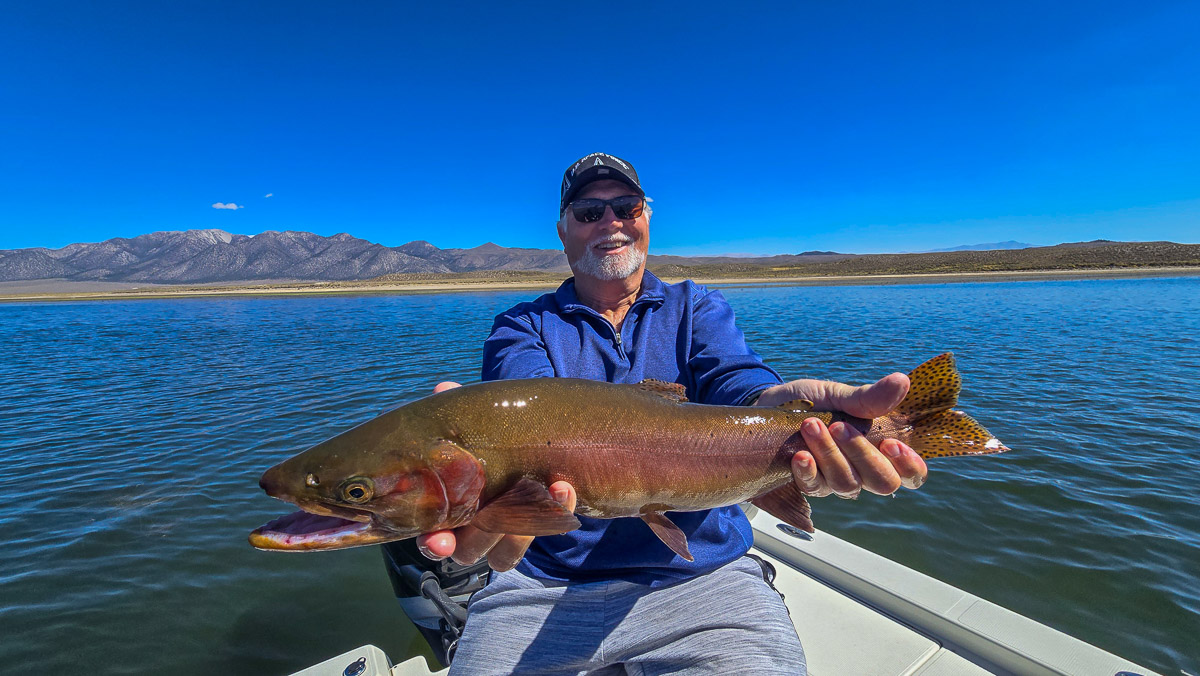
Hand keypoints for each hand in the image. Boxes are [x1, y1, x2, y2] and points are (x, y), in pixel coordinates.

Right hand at [415, 381, 577, 570]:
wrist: (535, 449)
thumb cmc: (490, 439)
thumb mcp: (476, 424)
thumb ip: (461, 414)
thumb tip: (445, 389)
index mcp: (446, 508)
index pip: (432, 536)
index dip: (434, 542)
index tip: (441, 540)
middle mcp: (469, 530)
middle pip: (466, 549)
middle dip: (478, 538)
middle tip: (489, 520)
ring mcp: (502, 535)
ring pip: (503, 553)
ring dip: (523, 528)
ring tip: (549, 488)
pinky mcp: (534, 532)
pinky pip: (543, 537)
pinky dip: (556, 515)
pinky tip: (565, 487)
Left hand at [754, 373, 927, 498]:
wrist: (773, 406)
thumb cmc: (815, 403)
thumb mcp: (841, 396)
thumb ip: (870, 398)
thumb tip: (903, 381)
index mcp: (881, 450)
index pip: (912, 473)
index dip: (909, 465)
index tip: (891, 444)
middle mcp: (863, 471)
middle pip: (882, 482)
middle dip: (863, 455)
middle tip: (840, 426)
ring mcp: (836, 480)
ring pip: (846, 483)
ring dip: (830, 454)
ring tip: (811, 426)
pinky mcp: (809, 483)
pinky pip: (815, 487)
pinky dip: (809, 471)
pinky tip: (800, 455)